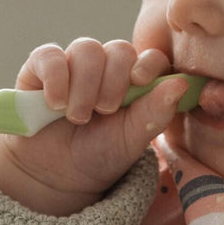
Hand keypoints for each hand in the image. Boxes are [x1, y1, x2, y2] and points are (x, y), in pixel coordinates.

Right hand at [0, 38, 186, 215]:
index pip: (151, 57)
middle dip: (113, 81)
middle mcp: (107, 68)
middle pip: (118, 49)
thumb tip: (182, 84)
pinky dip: (56, 78)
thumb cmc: (99, 156)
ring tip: (78, 117)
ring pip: (86, 49)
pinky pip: (50, 56)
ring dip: (85, 85)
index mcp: (136, 83)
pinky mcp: (41, 68)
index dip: (148, 63)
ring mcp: (74, 65)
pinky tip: (56, 104)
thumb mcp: (130, 140)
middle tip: (104, 111)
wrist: (55, 175)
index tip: (139, 80)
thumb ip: (155, 113)